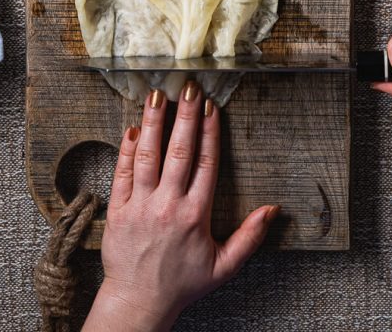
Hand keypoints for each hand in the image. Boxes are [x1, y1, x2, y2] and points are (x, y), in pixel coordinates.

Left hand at [82, 84, 278, 331]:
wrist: (139, 302)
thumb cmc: (183, 283)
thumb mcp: (223, 266)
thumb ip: (250, 237)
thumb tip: (273, 210)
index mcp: (196, 216)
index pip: (206, 164)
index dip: (209, 132)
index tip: (211, 107)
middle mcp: (169, 206)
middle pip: (179, 152)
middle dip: (185, 117)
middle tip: (189, 88)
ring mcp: (141, 206)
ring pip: (148, 156)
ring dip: (153, 123)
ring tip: (158, 95)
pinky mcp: (119, 210)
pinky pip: (122, 173)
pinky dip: (126, 149)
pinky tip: (133, 127)